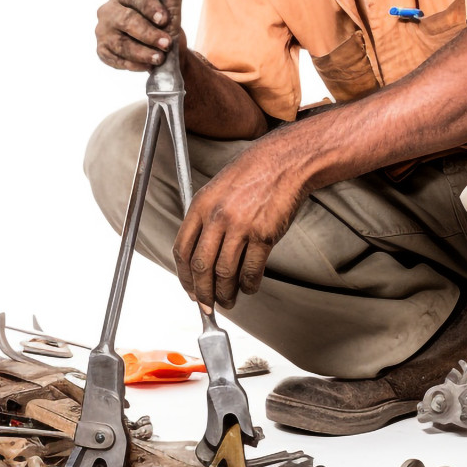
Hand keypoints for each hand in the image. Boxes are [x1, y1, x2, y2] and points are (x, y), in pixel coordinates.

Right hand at [95, 0, 181, 71]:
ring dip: (141, 53)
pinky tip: (147, 66)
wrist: (152, 43)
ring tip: (159, 59)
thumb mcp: (167, 11)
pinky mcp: (102, 49)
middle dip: (148, 34)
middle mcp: (109, 10)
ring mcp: (103, 30)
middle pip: (126, 20)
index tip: (164, 19)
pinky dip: (132, 64)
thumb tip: (169, 9)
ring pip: (120, 43)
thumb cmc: (159, 23)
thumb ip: (169, 9)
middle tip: (166, 44)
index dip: (150, 8)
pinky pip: (115, 59)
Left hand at [172, 140, 307, 309]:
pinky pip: (251, 270)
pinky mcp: (264, 235)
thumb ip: (205, 217)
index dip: (184, 276)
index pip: (182, 250)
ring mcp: (241, 227)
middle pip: (201, 267)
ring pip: (225, 273)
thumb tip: (199, 252)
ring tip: (228, 301)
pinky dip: (248, 285)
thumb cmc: (253, 173)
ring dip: (225, 294)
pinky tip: (249, 288)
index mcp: (200, 206)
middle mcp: (217, 217)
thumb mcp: (217, 189)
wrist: (284, 162)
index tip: (189, 288)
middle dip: (202, 293)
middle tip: (206, 304)